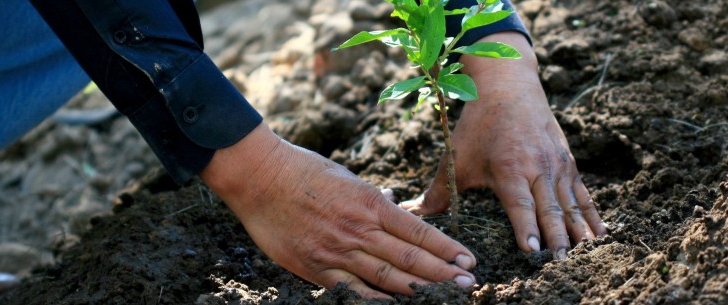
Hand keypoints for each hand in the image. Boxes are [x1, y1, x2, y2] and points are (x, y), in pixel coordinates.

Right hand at [200, 124, 476, 298]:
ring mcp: (337, 251)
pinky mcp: (316, 268)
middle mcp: (359, 229)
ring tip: (444, 296)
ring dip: (419, 289)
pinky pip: (353, 291)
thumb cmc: (305, 171)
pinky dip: (377, 299)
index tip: (468, 260)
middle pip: (410, 257)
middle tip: (468, 284)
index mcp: (370, 203)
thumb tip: (397, 213)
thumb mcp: (349, 179)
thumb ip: (374, 202)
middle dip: (443, 273)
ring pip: (387, 277)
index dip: (446, 248)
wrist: (260, 177)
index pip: (418, 231)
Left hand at [401, 32, 606, 258]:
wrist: (509, 85)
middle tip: (563, 261)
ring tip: (587, 254)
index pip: (520, 205)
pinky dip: (592, 214)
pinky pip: (582, 193)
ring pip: (571, 203)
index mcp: (509, 168)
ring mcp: (557, 164)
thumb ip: (439, 190)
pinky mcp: (568, 162)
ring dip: (579, 230)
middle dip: (558, 237)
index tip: (533, 250)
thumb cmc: (480, 125)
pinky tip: (600, 234)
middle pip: (550, 208)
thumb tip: (413, 213)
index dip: (527, 227)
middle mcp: (538, 167)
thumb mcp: (457, 156)